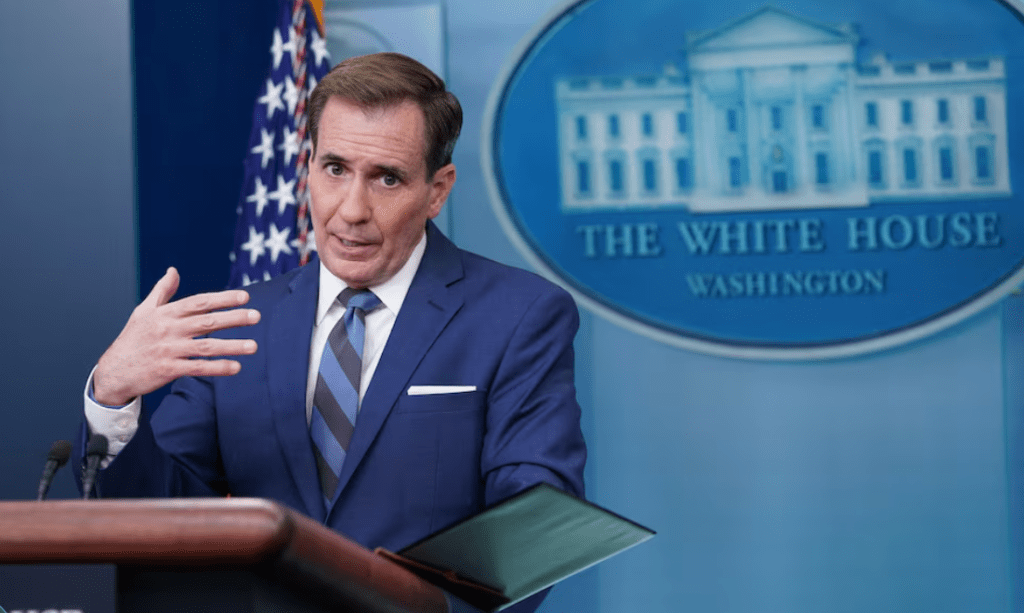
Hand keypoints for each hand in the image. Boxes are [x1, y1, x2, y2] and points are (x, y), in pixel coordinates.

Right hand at [93, 267, 260, 405]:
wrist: (113, 371)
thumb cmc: (132, 339)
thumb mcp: (143, 311)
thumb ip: (162, 291)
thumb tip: (174, 271)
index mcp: (165, 313)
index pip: (199, 302)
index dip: (222, 299)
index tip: (244, 297)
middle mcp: (168, 330)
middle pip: (206, 322)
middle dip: (233, 318)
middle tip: (256, 316)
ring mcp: (168, 350)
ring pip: (206, 347)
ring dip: (232, 346)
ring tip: (253, 346)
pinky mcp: (168, 370)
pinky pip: (197, 368)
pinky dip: (217, 368)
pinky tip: (236, 367)